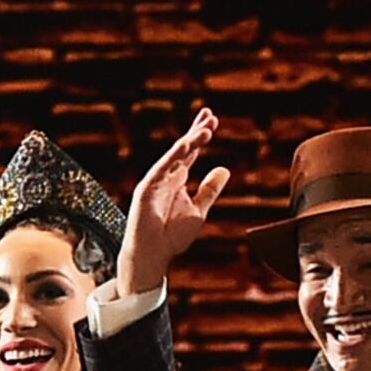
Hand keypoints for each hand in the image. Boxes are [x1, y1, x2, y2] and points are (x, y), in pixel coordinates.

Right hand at [119, 107, 231, 300]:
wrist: (152, 256)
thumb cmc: (171, 237)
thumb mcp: (198, 210)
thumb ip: (209, 190)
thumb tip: (223, 169)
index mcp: (177, 181)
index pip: (190, 153)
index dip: (200, 137)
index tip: (212, 121)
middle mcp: (166, 178)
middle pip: (183, 149)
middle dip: (196, 132)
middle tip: (210, 115)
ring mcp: (155, 182)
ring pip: (174, 156)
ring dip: (190, 141)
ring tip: (207, 128)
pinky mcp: (146, 190)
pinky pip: (161, 168)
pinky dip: (173, 156)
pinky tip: (186, 145)